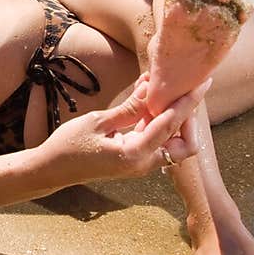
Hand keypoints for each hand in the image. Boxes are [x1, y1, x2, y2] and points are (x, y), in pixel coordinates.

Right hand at [38, 75, 209, 186]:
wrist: (52, 170)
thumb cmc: (69, 146)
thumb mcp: (98, 122)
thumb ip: (129, 108)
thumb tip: (151, 88)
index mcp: (135, 156)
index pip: (170, 125)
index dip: (187, 102)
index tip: (201, 84)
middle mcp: (143, 163)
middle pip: (183, 141)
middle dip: (188, 115)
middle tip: (185, 88)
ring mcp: (140, 163)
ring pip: (171, 140)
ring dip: (172, 116)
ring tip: (166, 87)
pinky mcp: (134, 158)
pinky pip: (155, 139)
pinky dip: (157, 120)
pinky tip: (150, 97)